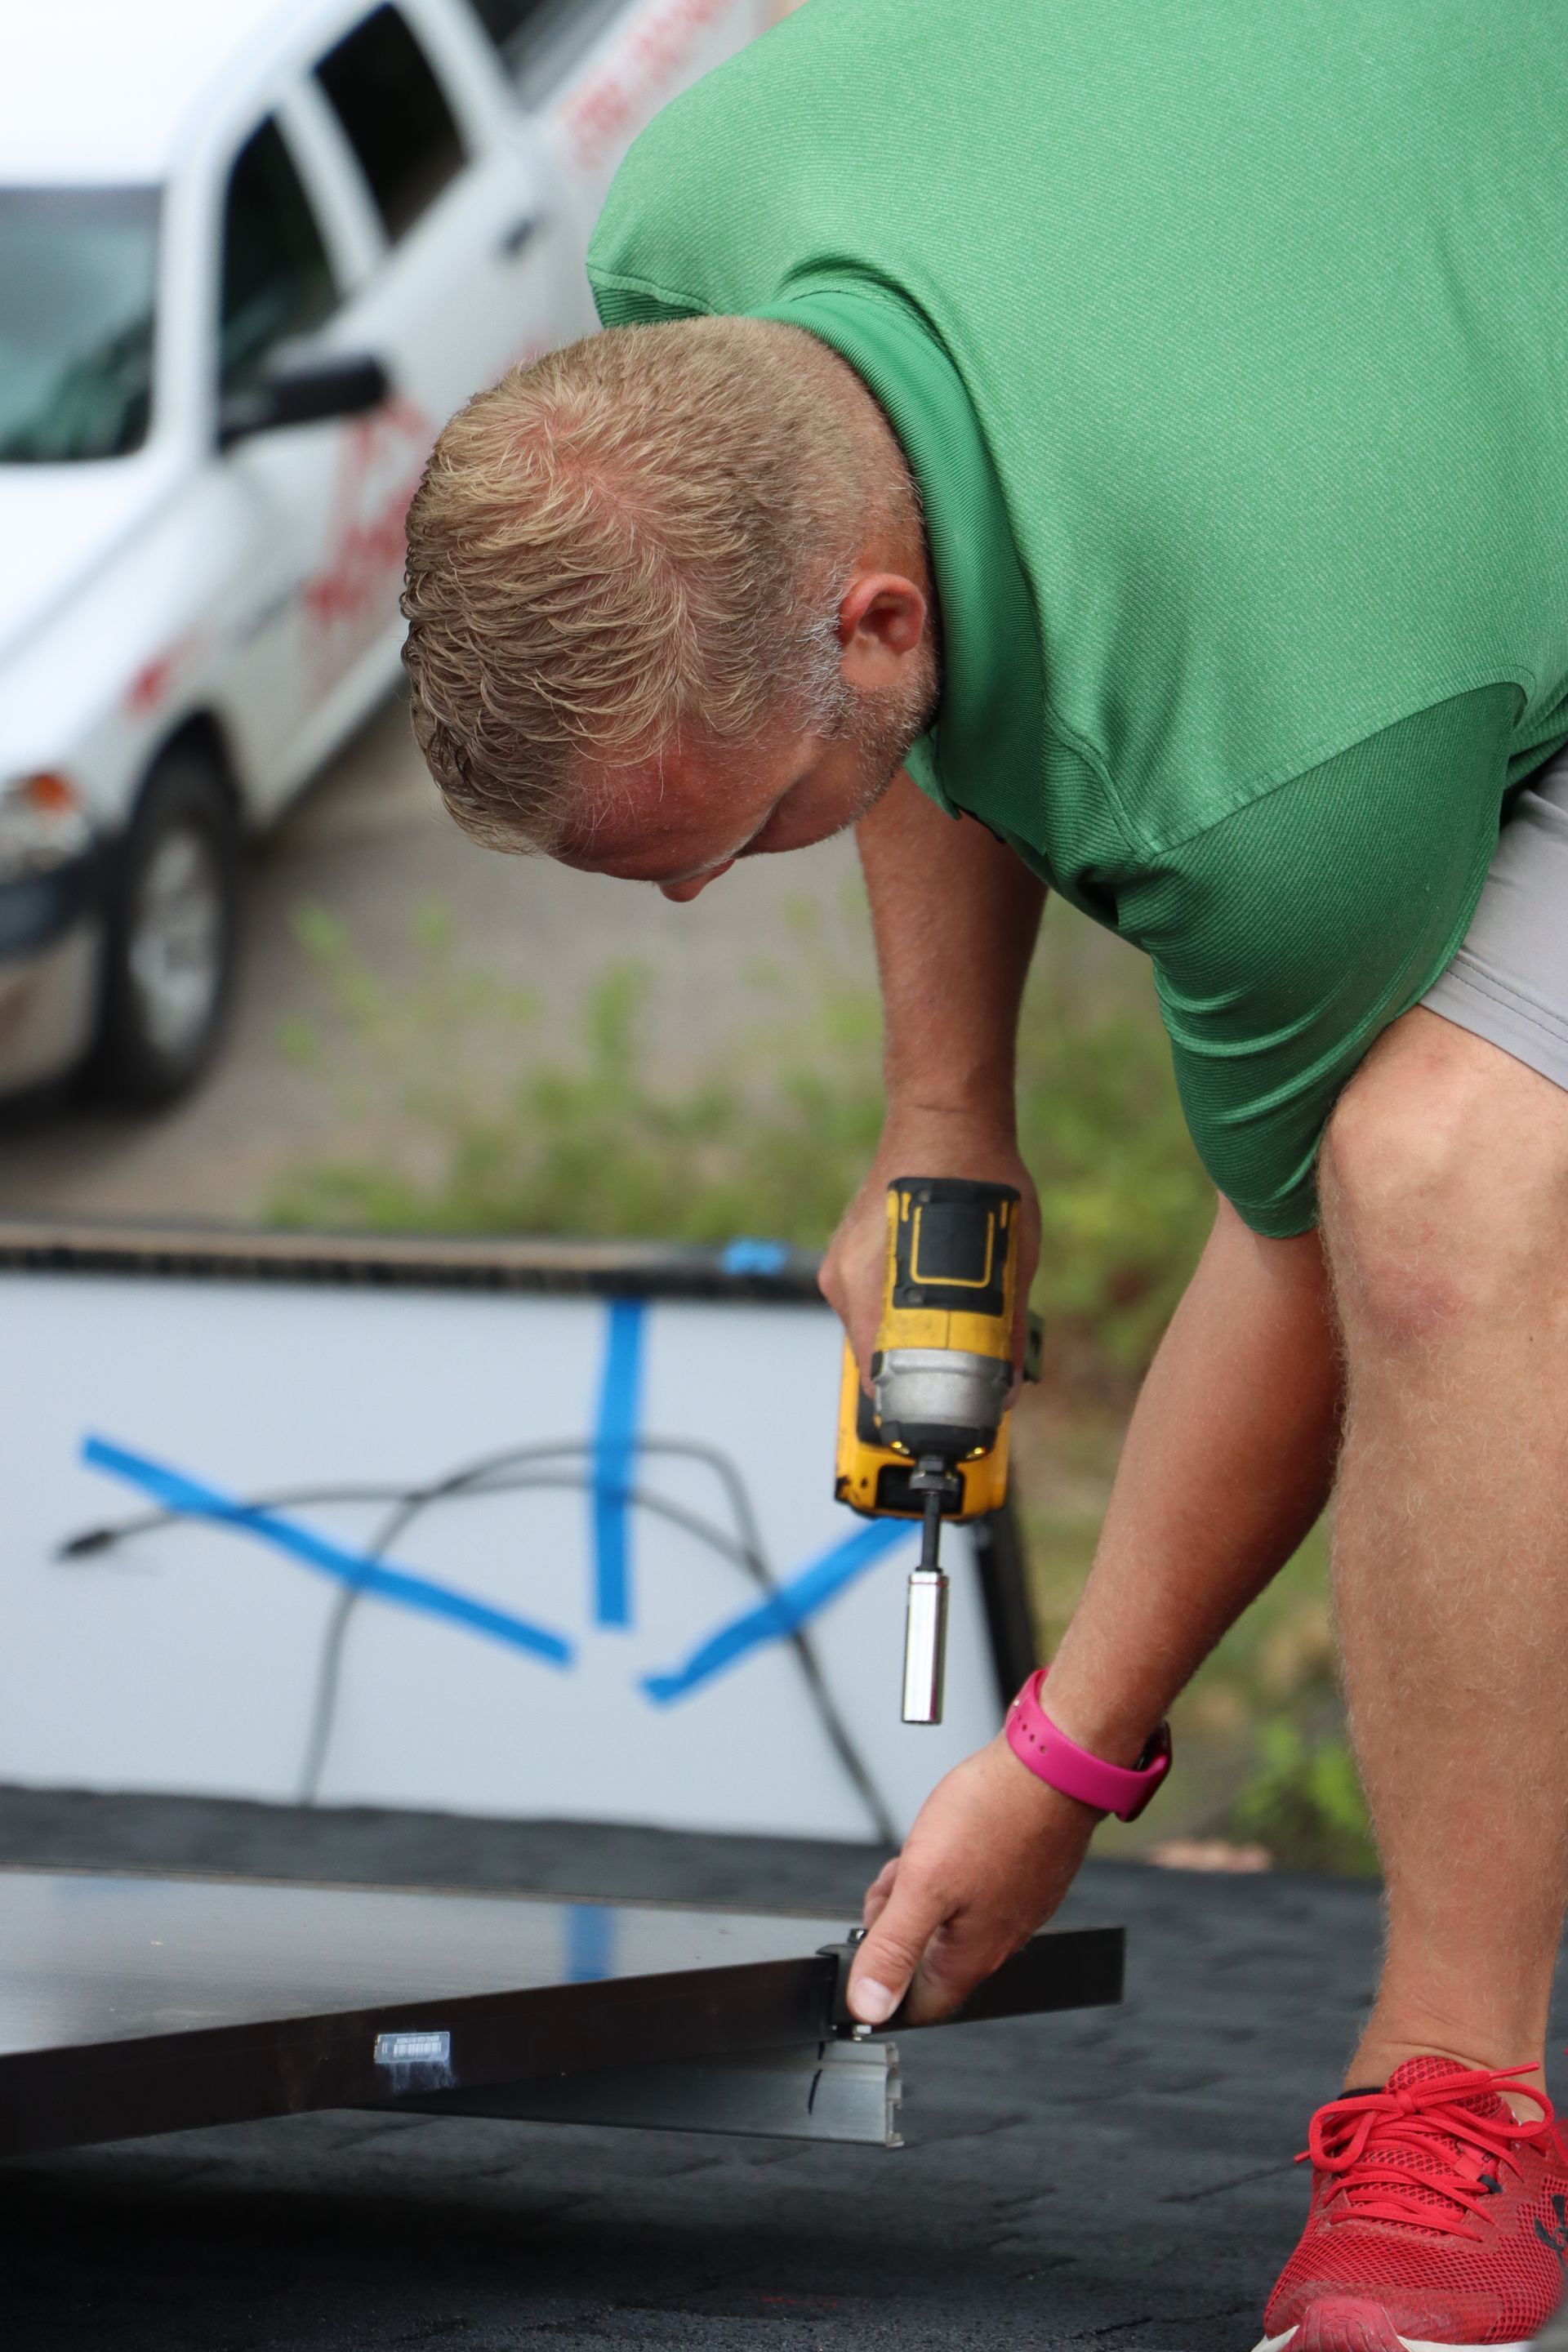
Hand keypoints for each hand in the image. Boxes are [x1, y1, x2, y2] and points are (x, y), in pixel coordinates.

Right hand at [819, 1115, 1039, 1390]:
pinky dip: (897, 1307)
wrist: (945, 1118)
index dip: (909, 1403)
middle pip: (874, 1355)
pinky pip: (869, 1298)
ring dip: (906, 1338)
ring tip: (948, 1337)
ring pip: (871, 1327)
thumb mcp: (1011, 1260)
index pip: (877, 1373)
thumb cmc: (977, 1177)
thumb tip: (1007, 1385)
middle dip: (912, 1375)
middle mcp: (847, 1279)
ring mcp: (844, 1263)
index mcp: (873, 1286)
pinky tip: (930, 1299)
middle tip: (954, 1384)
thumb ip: (1005, 1324)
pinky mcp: (848, 1249)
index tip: (937, 1417)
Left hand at [846, 1734, 1097, 2025]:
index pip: (920, 2005)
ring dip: (921, 1888)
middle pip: (930, 1956)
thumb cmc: (995, 1814)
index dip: (884, 1979)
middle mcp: (999, 1939)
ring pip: (948, 1918)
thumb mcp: (923, 1881)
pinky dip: (948, 1868)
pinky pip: (971, 1889)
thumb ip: (894, 1948)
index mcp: (972, 1956)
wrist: (1053, 1763)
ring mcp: (1016, 1907)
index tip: (871, 1938)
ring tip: (921, 1848)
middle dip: (899, 1920)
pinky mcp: (1024, 1877)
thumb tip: (868, 2006)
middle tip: (897, 1879)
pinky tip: (948, 1835)